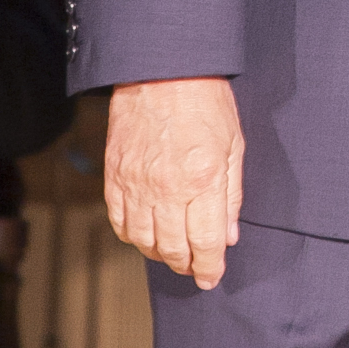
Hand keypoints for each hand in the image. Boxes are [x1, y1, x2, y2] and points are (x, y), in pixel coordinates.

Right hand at [104, 77, 244, 289]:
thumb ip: (232, 194)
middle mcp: (166, 189)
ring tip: (174, 253)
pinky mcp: (114, 177)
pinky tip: (147, 233)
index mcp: (202, 181)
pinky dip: (133, 236)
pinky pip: (120, 222)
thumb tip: (229, 234)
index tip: (211, 278)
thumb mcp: (234, 144)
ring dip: (160, 254)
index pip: (205, 243)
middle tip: (195, 267)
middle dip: (187, 265)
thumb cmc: (204, 101)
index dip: (209, 268)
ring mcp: (135, 185)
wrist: (161, 69)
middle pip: (173, 249)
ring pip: (143, 241)